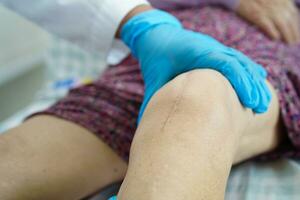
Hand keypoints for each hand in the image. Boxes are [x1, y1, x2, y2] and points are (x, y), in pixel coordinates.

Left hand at [121, 10, 270, 120]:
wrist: (158, 38)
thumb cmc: (156, 60)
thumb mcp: (155, 79)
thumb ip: (156, 98)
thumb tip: (151, 127)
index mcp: (194, 53)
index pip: (224, 64)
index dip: (239, 81)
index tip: (248, 101)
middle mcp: (208, 48)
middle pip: (237, 63)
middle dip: (250, 85)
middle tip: (259, 107)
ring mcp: (214, 48)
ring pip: (240, 61)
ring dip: (252, 80)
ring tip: (261, 102)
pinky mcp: (216, 51)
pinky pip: (236, 59)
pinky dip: (248, 71)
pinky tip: (257, 83)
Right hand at [237, 0, 299, 44]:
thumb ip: (277, 4)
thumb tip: (285, 16)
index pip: (293, 12)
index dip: (296, 23)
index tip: (297, 32)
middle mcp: (277, 3)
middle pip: (290, 19)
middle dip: (294, 31)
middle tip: (295, 42)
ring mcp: (268, 9)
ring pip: (282, 24)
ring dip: (287, 34)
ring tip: (289, 43)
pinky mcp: (257, 15)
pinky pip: (268, 25)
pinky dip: (273, 32)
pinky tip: (276, 39)